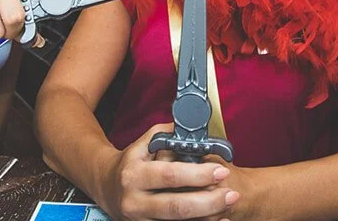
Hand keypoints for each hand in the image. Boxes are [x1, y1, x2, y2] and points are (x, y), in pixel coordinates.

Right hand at [100, 124, 238, 220]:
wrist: (105, 187)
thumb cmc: (130, 164)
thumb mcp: (141, 144)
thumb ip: (166, 134)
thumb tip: (192, 126)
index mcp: (134, 175)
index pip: (170, 175)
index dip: (198, 174)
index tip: (221, 170)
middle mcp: (134, 201)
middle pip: (177, 207)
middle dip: (209, 202)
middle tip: (232, 194)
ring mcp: (139, 220)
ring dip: (207, 218)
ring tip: (227, 207)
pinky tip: (216, 220)